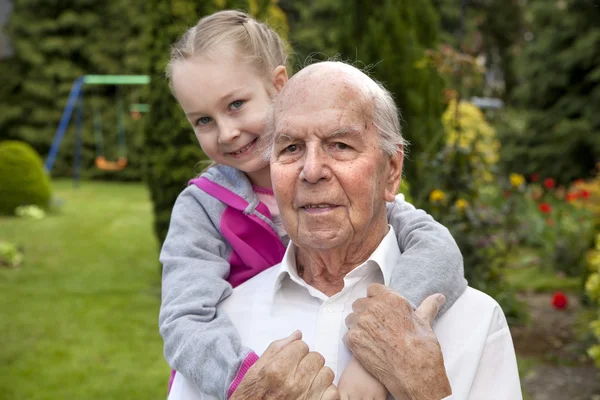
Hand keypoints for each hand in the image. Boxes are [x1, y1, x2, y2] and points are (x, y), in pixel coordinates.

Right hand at [230, 330, 339, 399]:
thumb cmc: (252, 396)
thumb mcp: (255, 371)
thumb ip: (276, 350)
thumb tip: (297, 334)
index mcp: (277, 369)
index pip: (301, 345)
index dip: (296, 352)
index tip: (291, 360)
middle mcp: (294, 382)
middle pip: (316, 358)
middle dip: (308, 362)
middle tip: (298, 372)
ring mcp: (308, 396)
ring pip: (327, 373)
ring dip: (319, 376)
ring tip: (307, 383)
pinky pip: (333, 392)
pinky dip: (327, 392)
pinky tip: (315, 394)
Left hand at [345, 284, 450, 399]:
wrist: (414, 374)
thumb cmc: (421, 348)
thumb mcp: (425, 323)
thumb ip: (428, 306)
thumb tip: (438, 297)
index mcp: (390, 299)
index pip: (373, 289)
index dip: (376, 299)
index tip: (381, 309)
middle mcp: (373, 307)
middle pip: (360, 303)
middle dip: (366, 312)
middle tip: (378, 326)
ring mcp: (361, 323)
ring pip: (351, 319)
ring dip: (358, 326)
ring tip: (372, 338)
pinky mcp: (353, 339)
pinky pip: (348, 335)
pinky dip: (355, 341)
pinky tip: (368, 348)